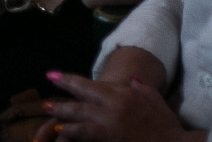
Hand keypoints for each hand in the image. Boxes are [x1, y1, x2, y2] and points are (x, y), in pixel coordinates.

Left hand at [34, 71, 190, 141]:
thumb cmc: (166, 124)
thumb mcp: (154, 100)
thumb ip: (140, 88)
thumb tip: (130, 79)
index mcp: (122, 94)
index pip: (88, 84)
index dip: (68, 80)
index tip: (51, 76)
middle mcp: (113, 106)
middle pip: (80, 100)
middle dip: (61, 100)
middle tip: (45, 103)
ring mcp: (111, 124)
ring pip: (80, 118)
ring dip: (63, 117)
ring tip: (49, 116)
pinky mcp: (111, 139)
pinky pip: (87, 135)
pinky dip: (73, 133)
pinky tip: (63, 133)